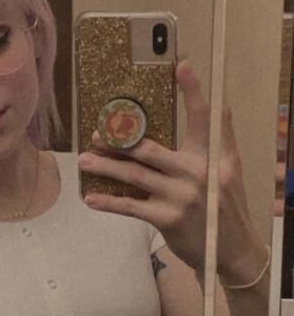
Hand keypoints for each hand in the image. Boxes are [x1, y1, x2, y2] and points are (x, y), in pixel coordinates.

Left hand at [78, 60, 266, 283]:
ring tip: (84, 160)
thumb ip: (217, 140)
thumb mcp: (228, 170)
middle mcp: (198, 172)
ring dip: (106, 167)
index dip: (194, 90)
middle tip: (96, 133)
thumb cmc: (223, 205)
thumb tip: (210, 103)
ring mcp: (181, 196)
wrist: (230, 249)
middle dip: (119, 140)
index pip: (206, 116)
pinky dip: (109, 203)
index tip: (180, 65)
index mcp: (215, 155)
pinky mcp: (167, 219)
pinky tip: (91, 199)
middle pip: (150, 148)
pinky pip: (131, 207)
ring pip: (135, 175)